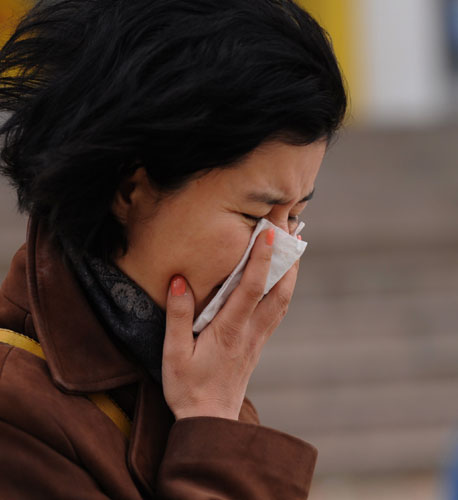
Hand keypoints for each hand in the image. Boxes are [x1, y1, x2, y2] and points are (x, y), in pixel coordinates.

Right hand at [162, 228, 299, 420]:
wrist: (211, 420)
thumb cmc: (188, 387)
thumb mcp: (174, 353)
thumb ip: (177, 315)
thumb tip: (180, 281)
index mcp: (230, 330)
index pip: (250, 287)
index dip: (261, 258)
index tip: (268, 232)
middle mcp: (250, 330)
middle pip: (279, 290)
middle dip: (288, 258)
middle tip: (292, 230)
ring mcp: (258, 337)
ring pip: (283, 300)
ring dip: (291, 272)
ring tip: (295, 247)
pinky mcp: (258, 342)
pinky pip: (278, 310)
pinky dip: (285, 288)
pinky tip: (283, 278)